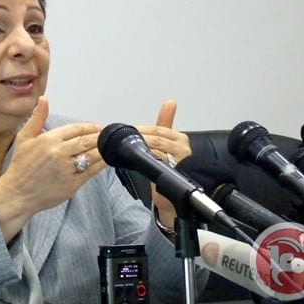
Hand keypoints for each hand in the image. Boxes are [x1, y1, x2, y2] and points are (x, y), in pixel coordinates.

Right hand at [0, 96, 105, 241]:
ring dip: (102, 149)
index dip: (89, 127)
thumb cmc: (20, 166)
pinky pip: (92, 171)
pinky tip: (104, 160)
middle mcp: (59, 153)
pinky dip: (101, 164)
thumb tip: (44, 99)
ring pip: (92, 155)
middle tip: (104, 136)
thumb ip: (37, 118)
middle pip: (87, 141)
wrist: (17, 193)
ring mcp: (67, 169)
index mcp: (49, 139)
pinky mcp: (72, 184)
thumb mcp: (24, 138)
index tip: (95, 127)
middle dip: (99, 137)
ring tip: (107, 146)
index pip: (76, 129)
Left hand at [136, 100, 191, 230]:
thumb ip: (164, 125)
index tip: (125, 129)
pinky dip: (146, 162)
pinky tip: (136, 160)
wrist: (173, 201)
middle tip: (119, 137)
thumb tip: (170, 102)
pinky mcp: (176, 176)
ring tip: (123, 147)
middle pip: (156, 138)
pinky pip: (158, 164)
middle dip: (136, 136)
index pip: (158, 129)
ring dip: (139, 147)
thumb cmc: (168, 170)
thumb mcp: (164, 145)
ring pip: (156, 149)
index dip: (140, 129)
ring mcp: (182, 162)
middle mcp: (184, 148)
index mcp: (180, 138)